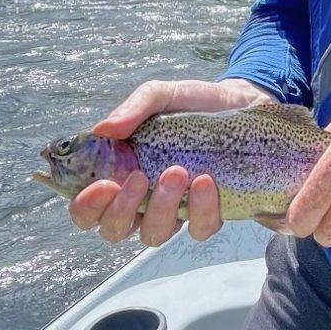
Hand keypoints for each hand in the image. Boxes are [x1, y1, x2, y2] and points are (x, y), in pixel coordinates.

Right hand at [67, 78, 275, 246]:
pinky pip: (198, 229)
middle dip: (122, 210)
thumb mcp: (162, 94)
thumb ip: (134, 108)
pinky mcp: (209, 214)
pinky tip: (205, 182)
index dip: (86, 206)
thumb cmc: (192, 102)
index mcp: (119, 173)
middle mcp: (141, 199)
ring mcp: (175, 210)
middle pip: (114, 230)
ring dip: (160, 208)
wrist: (244, 102)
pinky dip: (201, 210)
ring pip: (154, 234)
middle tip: (138, 178)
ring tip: (178, 172)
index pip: (87, 207)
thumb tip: (103, 129)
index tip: (103, 184)